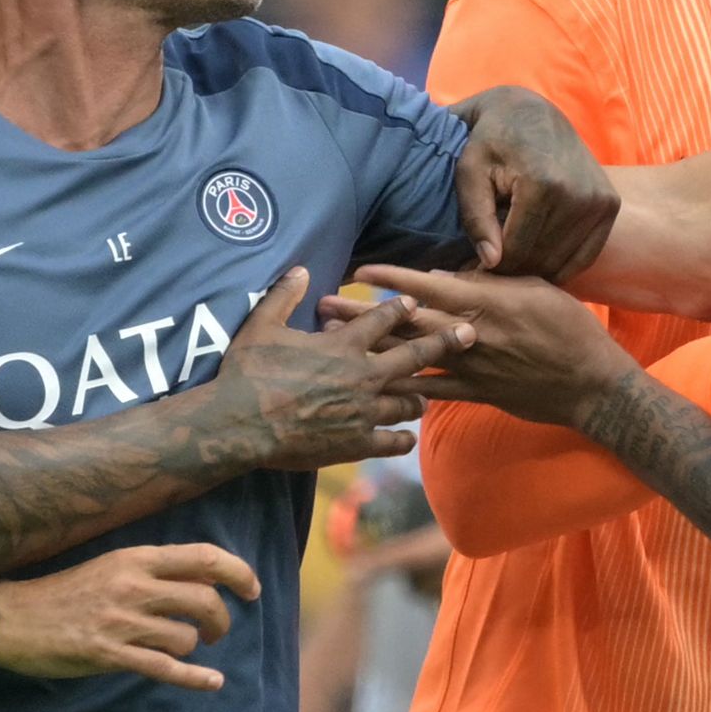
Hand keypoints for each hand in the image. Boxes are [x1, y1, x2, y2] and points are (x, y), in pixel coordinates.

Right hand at [0, 543, 261, 692]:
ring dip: (195, 647)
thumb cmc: (65, 592)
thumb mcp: (112, 566)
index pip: (205, 557)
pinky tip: (213, 682)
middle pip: (204, 598)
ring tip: (185, 649)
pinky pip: (165, 667)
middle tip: (217, 631)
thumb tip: (203, 583)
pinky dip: (195, 678)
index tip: (251, 589)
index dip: (238, 572)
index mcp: (136, 558)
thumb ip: (153, 572)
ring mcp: (121, 621)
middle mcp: (133, 585)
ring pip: (186, 636)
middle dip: (221, 618)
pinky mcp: (108, 654)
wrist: (10, 617)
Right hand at [209, 267, 473, 471]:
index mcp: (343, 346)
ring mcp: (363, 412)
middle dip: (444, 342)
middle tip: (471, 334)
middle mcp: (362, 376)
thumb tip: (300, 268)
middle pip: (413, 356)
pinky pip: (390, 442)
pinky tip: (408, 439)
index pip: (382, 320)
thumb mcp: (262, 326)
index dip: (401, 308)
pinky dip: (401, 440)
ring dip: (419, 397)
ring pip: (407, 402)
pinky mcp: (356, 443)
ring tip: (428, 396)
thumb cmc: (248, 373)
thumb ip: (285, 295)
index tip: (416, 301)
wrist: (239, 424)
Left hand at [343, 265, 638, 428]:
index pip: (429, 286)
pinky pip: (433, 392)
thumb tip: (447, 275)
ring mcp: (472, 368)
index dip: (392, 278)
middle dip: (363, 313)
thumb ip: (489, 283)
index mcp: (486, 303)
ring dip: (371, 348)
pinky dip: (404, 390)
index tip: (360, 270)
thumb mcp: (535, 290)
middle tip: (324, 306)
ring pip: (411, 356)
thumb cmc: (571, 328)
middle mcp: (472, 335)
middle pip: (407, 321)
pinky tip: (375, 388)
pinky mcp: (477, 394)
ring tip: (336, 343)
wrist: (593, 384)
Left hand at [450, 86, 619, 279]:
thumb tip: (491, 262)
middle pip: (541, 258)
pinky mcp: (610, 204)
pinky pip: (587, 255)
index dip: (492, 263)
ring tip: (515, 247)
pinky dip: (563, 262)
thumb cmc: (491, 141)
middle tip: (495, 256)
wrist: (530, 112)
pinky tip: (542, 251)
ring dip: (536, 264)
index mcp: (542, 183)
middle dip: (513, 266)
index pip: (516, 250)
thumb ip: (476, 218)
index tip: (478, 261)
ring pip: (562, 262)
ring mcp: (600, 200)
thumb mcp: (469, 170)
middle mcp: (578, 193)